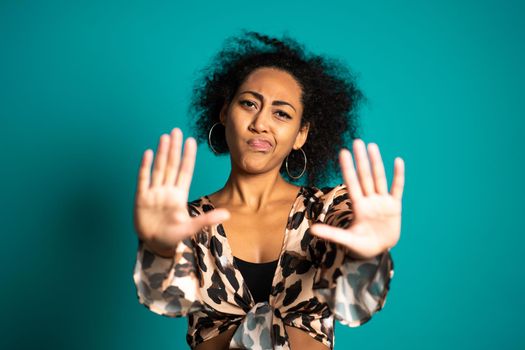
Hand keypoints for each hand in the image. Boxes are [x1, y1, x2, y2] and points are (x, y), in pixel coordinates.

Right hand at [133, 127, 229, 255]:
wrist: (155, 244)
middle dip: (174, 149)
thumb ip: (207, 220)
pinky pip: (143, 180)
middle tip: (177, 131)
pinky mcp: (142, 198)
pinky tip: (148, 153)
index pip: (185, 171)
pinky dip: (145, 167)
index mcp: (180, 195)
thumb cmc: (174, 236)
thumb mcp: (191, 228)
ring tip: (165, 137)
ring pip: (159, 169)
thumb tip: (228, 214)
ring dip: (161, 153)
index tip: (191, 141)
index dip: (188, 157)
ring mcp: (154, 193)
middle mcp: (167, 190)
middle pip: (171, 165)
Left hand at [310, 139, 404, 258]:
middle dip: (360, 160)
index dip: (347, 169)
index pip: (351, 184)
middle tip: (357, 142)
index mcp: (358, 207)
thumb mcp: (346, 241)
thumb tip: (311, 230)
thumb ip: (331, 234)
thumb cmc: (361, 246)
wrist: (378, 251)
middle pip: (364, 177)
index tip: (342, 153)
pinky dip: (398, 176)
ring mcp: (382, 202)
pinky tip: (398, 161)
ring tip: (372, 146)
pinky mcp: (394, 207)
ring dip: (376, 163)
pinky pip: (397, 188)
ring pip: (379, 178)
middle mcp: (369, 201)